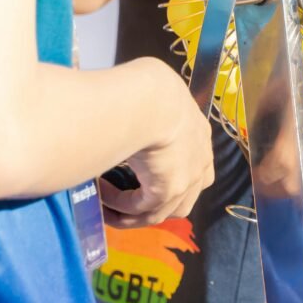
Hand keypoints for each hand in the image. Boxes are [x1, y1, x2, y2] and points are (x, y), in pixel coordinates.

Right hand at [101, 59, 214, 227]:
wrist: (151, 97)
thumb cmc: (149, 90)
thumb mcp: (154, 102)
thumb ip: (148, 116)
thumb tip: (127, 117)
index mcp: (199, 137)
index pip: (195, 171)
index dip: (170, 184)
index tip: (141, 183)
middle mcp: (200, 161)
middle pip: (182, 200)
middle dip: (153, 207)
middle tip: (126, 207)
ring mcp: (188, 178)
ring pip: (160, 212)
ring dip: (132, 213)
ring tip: (107, 208)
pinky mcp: (168, 189)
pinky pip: (139, 208)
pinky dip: (119, 205)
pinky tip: (102, 193)